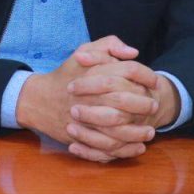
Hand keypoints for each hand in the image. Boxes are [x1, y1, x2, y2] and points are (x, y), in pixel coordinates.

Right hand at [16, 36, 148, 161]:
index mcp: (93, 73)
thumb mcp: (82, 51)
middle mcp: (90, 95)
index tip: (154, 81)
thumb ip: (108, 45)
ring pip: (118, 128)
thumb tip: (133, 52)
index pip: (128, 70)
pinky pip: (108, 148)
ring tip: (150, 131)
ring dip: (138, 131)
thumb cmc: (65, 75)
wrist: (39, 100)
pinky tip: (137, 146)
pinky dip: (125, 149)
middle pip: (125, 100)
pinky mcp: (82, 137)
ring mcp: (85, 118)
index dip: (146, 75)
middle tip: (153, 106)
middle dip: (144, 104)